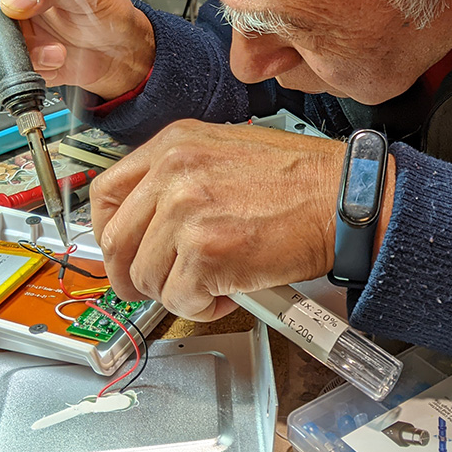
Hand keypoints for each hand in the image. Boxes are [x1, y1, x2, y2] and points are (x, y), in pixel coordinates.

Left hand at [92, 120, 375, 319]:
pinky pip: (179, 300)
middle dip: (133, 275)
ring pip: (146, 277)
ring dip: (177, 292)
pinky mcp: (206, 254)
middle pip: (115, 241)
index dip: (108, 231)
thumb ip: (181, 177)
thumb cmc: (303, 181)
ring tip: (214, 283)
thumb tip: (150, 217)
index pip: (106, 192)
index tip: (122, 251)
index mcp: (175, 144)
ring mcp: (186, 212)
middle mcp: (174, 172)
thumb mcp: (227, 152)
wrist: (345, 201)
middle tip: (158, 285)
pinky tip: (229, 292)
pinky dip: (203, 307)